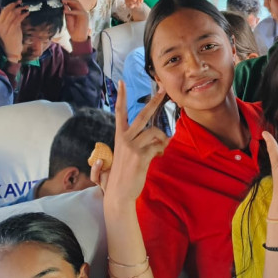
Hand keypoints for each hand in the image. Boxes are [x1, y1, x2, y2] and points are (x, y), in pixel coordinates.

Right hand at [0, 1, 28, 62]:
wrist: (12, 50)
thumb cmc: (12, 39)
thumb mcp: (9, 28)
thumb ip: (11, 19)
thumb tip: (17, 10)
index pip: (3, 11)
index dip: (10, 5)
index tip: (16, 2)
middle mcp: (0, 26)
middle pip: (7, 11)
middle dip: (15, 5)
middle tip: (21, 2)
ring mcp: (6, 28)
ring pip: (13, 14)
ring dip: (21, 9)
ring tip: (26, 7)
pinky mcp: (12, 30)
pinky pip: (18, 19)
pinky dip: (23, 15)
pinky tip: (27, 13)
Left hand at [59, 0, 89, 42]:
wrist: (78, 38)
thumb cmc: (73, 30)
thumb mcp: (68, 19)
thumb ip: (67, 12)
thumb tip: (63, 5)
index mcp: (77, 11)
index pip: (72, 2)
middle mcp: (81, 10)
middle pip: (75, 1)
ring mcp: (83, 13)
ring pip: (77, 4)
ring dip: (70, 1)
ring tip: (62, 1)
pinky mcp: (84, 17)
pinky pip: (78, 12)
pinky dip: (71, 11)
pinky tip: (65, 11)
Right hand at [93, 82, 168, 204]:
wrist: (118, 195)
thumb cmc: (116, 178)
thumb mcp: (114, 159)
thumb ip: (126, 149)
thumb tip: (134, 149)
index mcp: (118, 136)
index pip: (119, 112)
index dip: (121, 97)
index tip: (122, 82)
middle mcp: (125, 138)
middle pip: (142, 114)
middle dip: (154, 101)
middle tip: (163, 89)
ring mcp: (133, 147)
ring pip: (155, 133)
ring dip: (161, 139)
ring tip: (160, 148)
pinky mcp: (141, 156)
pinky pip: (157, 147)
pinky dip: (161, 150)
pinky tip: (158, 156)